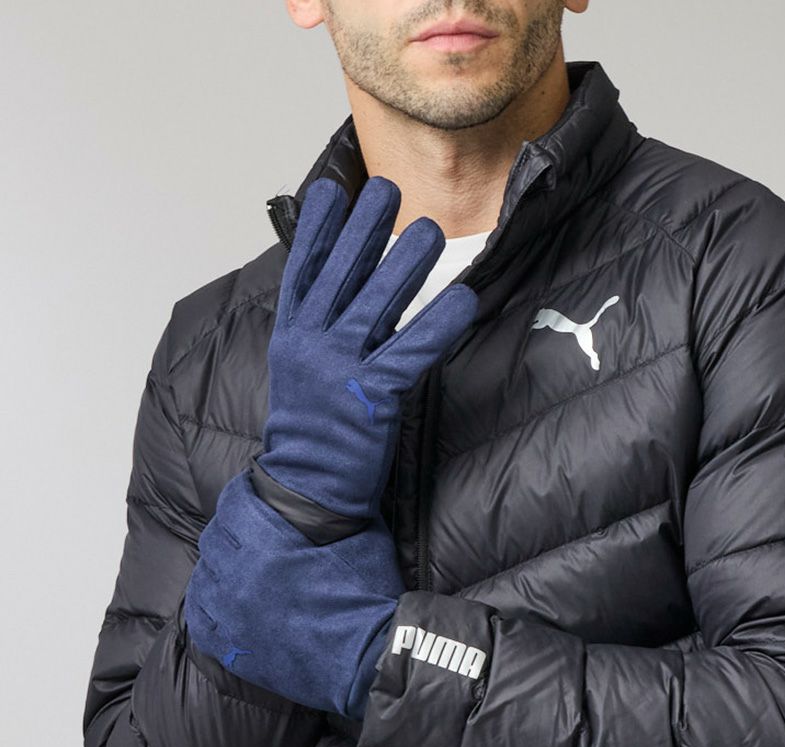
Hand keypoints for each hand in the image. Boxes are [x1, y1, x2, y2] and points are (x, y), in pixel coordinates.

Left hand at [183, 469, 403, 718]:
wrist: (369, 660)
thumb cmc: (370, 597)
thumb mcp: (364, 538)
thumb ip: (340, 512)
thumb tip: (336, 493)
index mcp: (268, 544)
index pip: (233, 504)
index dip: (242, 492)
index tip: (251, 491)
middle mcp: (239, 578)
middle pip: (214, 540)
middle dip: (231, 529)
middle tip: (250, 530)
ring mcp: (232, 617)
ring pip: (203, 579)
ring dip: (218, 567)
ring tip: (236, 566)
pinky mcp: (234, 650)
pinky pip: (201, 620)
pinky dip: (208, 605)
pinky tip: (223, 600)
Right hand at [256, 174, 479, 522]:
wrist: (308, 490)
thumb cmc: (314, 430)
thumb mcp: (303, 370)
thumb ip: (321, 328)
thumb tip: (349, 285)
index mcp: (291, 336)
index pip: (302, 270)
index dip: (318, 228)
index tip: (334, 190)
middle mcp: (310, 345)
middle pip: (340, 275)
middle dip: (364, 228)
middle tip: (387, 188)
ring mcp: (338, 369)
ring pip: (376, 304)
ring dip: (405, 262)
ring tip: (429, 229)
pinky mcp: (371, 397)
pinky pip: (412, 351)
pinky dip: (439, 324)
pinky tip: (463, 298)